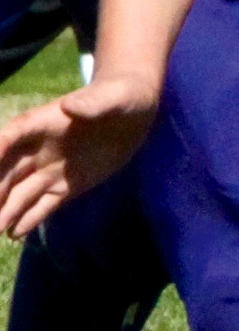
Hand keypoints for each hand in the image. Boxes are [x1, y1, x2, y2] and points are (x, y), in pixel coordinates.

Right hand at [0, 71, 162, 236]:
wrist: (134, 110)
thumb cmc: (121, 96)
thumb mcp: (112, 97)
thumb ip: (91, 104)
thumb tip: (70, 106)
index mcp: (42, 123)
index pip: (10, 137)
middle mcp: (37, 149)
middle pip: (6, 171)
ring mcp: (50, 169)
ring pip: (21, 193)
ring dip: (6, 211)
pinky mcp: (67, 186)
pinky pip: (44, 204)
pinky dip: (30, 218)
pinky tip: (15, 234)